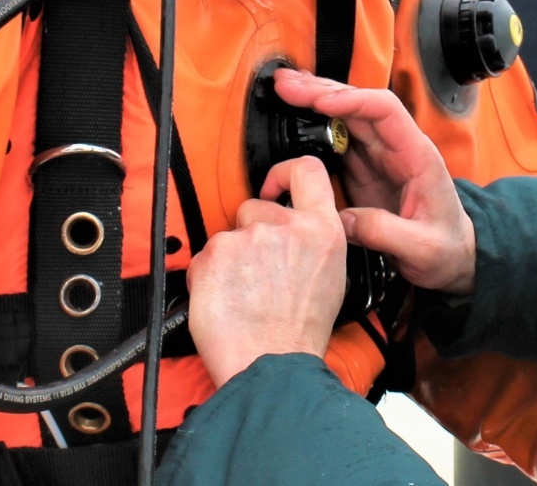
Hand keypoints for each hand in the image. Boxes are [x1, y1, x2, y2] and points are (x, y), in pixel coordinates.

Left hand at [188, 156, 347, 386]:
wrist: (269, 365)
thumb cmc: (298, 335)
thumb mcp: (331, 279)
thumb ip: (314, 242)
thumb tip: (296, 229)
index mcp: (323, 231)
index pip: (308, 171)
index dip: (284, 173)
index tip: (273, 187)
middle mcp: (288, 226)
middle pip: (256, 207)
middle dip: (250, 233)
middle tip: (257, 273)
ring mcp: (249, 237)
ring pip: (228, 235)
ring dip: (229, 259)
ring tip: (242, 296)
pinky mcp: (216, 253)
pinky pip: (205, 256)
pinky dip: (209, 276)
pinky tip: (224, 301)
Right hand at [272, 68, 475, 295]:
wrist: (453, 260)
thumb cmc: (447, 250)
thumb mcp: (423, 248)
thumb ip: (384, 233)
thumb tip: (341, 220)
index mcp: (417, 156)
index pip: (386, 111)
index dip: (352, 101)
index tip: (320, 103)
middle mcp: (397, 149)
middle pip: (359, 107)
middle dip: (322, 91)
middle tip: (286, 85)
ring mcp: (379, 159)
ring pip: (345, 119)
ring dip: (314, 102)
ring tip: (284, 90)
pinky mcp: (364, 173)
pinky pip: (337, 142)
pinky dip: (314, 127)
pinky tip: (295, 119)